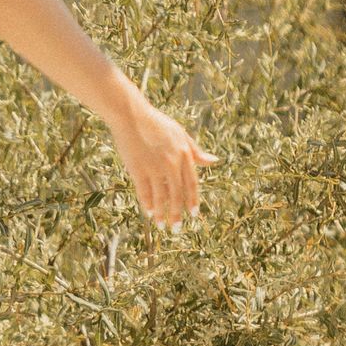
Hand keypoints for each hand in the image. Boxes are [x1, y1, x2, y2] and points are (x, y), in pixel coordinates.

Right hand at [108, 96, 215, 231]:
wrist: (131, 115)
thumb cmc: (156, 123)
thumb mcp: (180, 134)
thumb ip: (195, 150)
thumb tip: (214, 161)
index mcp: (184, 154)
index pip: (191, 184)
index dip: (192, 201)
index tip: (192, 215)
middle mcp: (171, 163)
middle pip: (177, 194)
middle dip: (177, 214)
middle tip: (176, 229)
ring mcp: (154, 167)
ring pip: (161, 196)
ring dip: (162, 213)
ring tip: (162, 226)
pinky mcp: (138, 169)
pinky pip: (144, 191)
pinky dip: (147, 204)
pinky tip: (149, 212)